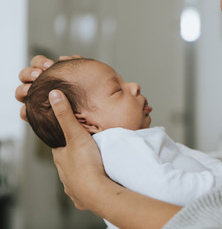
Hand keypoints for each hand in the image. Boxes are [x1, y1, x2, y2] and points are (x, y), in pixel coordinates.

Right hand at [15, 55, 82, 120]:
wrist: (86, 118)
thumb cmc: (82, 93)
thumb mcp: (80, 79)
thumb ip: (73, 66)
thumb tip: (64, 58)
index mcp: (46, 73)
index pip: (37, 62)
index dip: (40, 62)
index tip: (49, 65)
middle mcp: (37, 84)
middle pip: (24, 75)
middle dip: (29, 73)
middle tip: (38, 75)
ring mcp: (34, 98)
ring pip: (20, 92)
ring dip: (23, 89)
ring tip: (31, 90)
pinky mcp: (34, 114)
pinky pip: (23, 113)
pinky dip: (25, 111)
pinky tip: (31, 110)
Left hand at [49, 89, 105, 209]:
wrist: (97, 192)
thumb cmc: (86, 164)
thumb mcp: (76, 135)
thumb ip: (66, 115)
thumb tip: (53, 95)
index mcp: (61, 157)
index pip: (58, 145)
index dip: (63, 138)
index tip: (71, 133)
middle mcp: (64, 173)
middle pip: (68, 160)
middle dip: (75, 155)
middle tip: (86, 148)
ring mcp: (73, 186)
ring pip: (75, 176)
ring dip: (82, 170)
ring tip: (93, 164)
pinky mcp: (82, 197)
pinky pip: (84, 189)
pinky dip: (89, 184)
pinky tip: (96, 180)